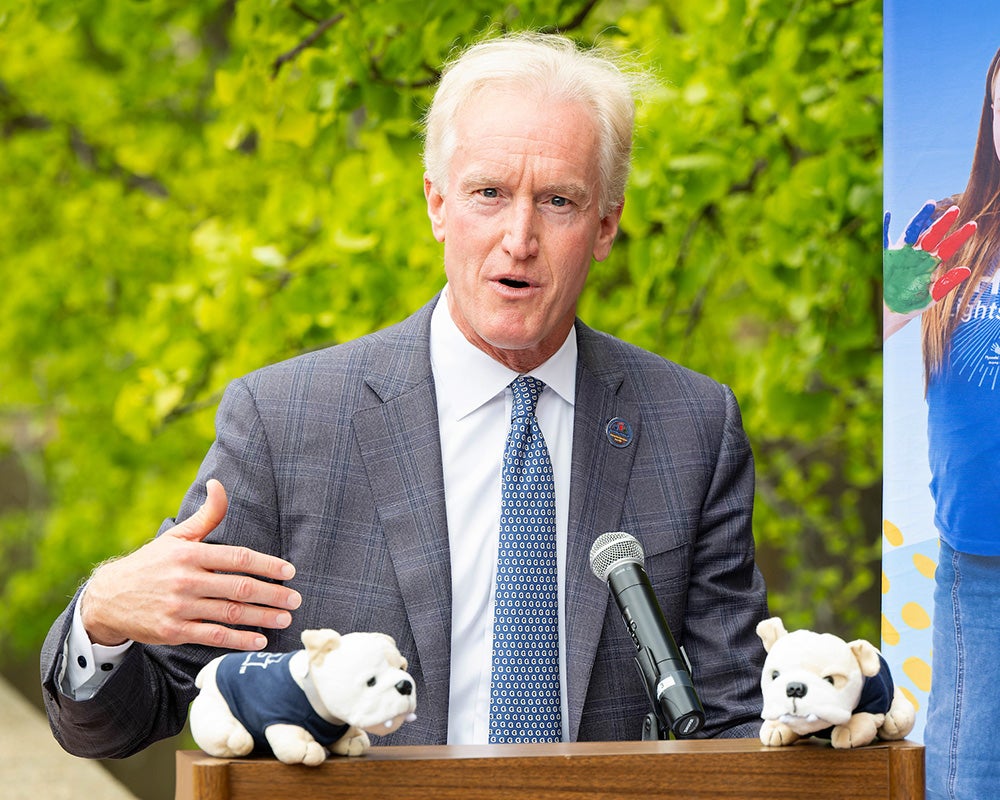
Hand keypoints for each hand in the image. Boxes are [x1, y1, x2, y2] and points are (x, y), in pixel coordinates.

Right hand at [80, 479, 300, 649]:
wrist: (108, 598)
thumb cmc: (152, 563)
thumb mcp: (177, 537)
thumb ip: (206, 515)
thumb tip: (218, 484)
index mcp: (190, 555)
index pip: (238, 558)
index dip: (267, 565)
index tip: (290, 571)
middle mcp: (186, 580)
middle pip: (239, 588)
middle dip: (272, 594)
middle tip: (295, 599)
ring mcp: (180, 608)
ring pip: (230, 613)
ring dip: (262, 617)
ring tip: (285, 618)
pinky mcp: (174, 631)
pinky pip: (213, 636)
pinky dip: (238, 640)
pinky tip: (260, 641)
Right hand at [883, 202, 975, 314]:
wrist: (892, 311)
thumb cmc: (913, 304)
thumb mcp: (932, 296)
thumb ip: (947, 283)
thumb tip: (967, 270)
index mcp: (932, 263)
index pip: (948, 246)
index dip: (959, 236)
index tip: (973, 225)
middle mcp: (919, 254)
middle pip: (932, 234)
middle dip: (943, 223)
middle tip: (955, 209)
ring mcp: (903, 253)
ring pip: (913, 231)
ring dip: (920, 218)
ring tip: (931, 204)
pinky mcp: (887, 256)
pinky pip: (886, 238)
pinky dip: (887, 226)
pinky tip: (889, 214)